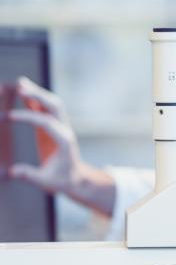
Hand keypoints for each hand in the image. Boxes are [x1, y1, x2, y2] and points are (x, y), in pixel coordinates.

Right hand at [4, 77, 115, 215]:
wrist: (76, 178)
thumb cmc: (62, 180)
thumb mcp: (46, 182)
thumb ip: (30, 176)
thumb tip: (13, 172)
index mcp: (64, 142)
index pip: (47, 123)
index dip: (29, 117)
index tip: (10, 116)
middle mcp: (65, 130)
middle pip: (54, 106)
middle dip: (38, 95)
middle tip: (20, 87)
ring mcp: (61, 126)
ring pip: (52, 104)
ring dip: (37, 92)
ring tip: (20, 82)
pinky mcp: (55, 126)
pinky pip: (46, 109)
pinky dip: (35, 99)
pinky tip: (22, 92)